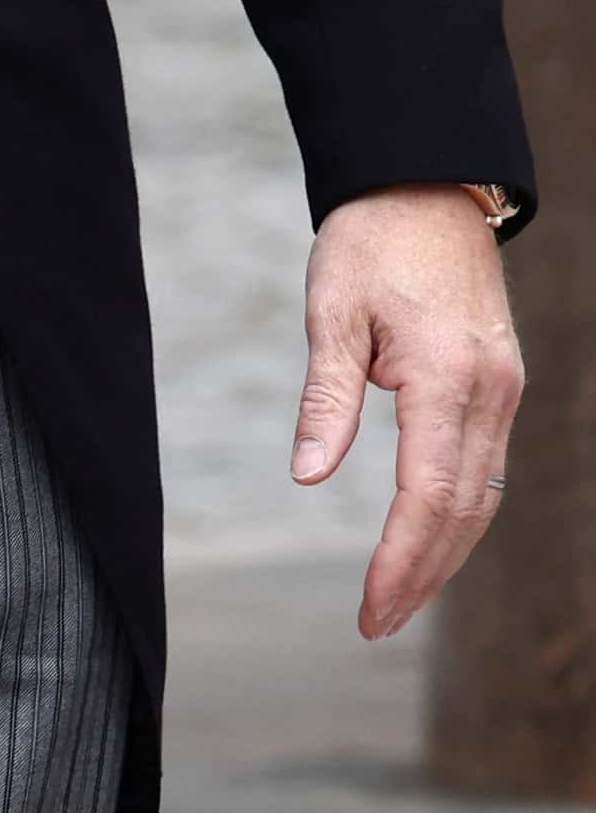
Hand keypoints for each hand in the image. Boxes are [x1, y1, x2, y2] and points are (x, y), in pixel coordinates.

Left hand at [293, 185, 522, 638]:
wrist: (428, 188)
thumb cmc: (370, 243)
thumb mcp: (331, 312)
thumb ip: (323, 397)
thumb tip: (307, 476)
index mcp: (448, 378)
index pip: (427, 496)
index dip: (399, 561)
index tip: (369, 609)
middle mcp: (492, 392)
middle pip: (464, 511)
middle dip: (423, 575)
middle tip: (377, 625)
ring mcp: (505, 389)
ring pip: (484, 496)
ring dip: (445, 555)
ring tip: (398, 602)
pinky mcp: (501, 385)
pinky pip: (486, 467)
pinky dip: (459, 516)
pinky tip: (428, 545)